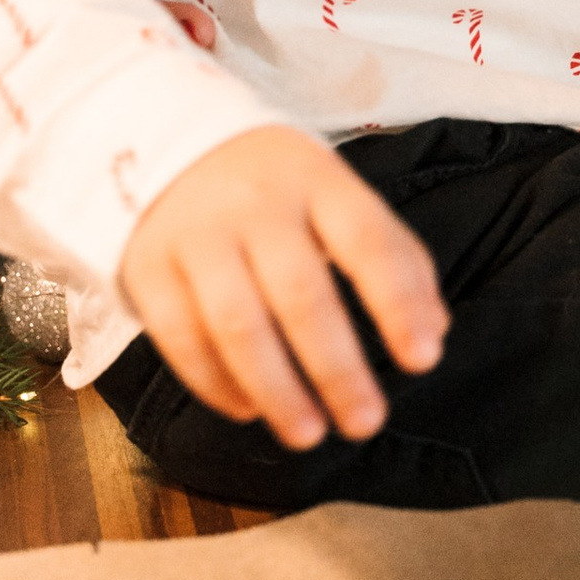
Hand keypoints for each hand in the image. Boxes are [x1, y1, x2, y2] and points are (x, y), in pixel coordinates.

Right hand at [120, 125, 448, 448]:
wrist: (168, 144)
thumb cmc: (278, 189)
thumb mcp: (338, 197)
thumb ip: (393, 258)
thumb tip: (431, 336)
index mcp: (317, 180)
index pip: (367, 241)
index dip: (398, 302)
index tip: (423, 360)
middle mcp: (255, 204)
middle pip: (300, 293)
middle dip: (337, 367)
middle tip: (366, 421)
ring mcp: (196, 234)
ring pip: (236, 322)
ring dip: (276, 387)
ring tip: (308, 434)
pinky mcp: (148, 266)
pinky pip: (180, 336)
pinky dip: (215, 382)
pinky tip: (249, 410)